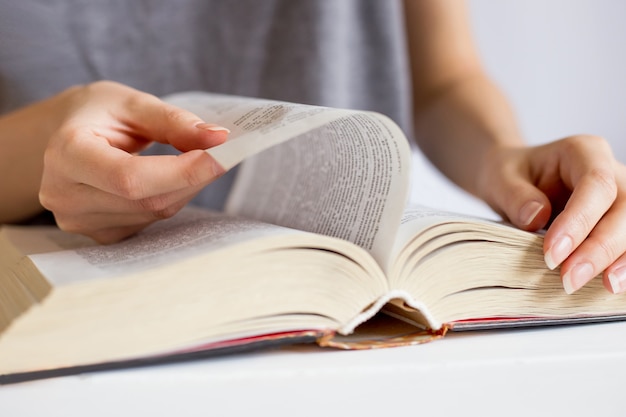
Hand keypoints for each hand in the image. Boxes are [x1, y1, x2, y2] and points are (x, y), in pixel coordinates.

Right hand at [39, 81, 228, 242]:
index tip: (219, 157)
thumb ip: (173, 121)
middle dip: (192, 178)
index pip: (129, 177)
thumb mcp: (131, 103)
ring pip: (153, 213)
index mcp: (66, 154)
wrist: (63, 136)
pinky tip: (172, 179)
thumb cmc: (96, 114)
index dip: (180, 172)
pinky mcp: (99, 234)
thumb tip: (217, 138)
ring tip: (194, 161)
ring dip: (185, 188)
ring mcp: (79, 221)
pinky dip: (172, 198)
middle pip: (145, 201)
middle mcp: (64, 195)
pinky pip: (149, 221)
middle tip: (222, 155)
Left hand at [477, 135, 625, 293]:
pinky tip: (610, 285)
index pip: (596, 184)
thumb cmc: (510, 176)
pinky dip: (624, 264)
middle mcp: (612, 172)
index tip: (552, 254)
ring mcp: (621, 198)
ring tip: (603, 287)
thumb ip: (514, 195)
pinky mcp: (619, 223)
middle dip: (601, 248)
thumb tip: (535, 217)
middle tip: (570, 279)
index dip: (579, 221)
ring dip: (621, 259)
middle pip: (625, 208)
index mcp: (583, 152)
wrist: (515, 181)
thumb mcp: (500, 179)